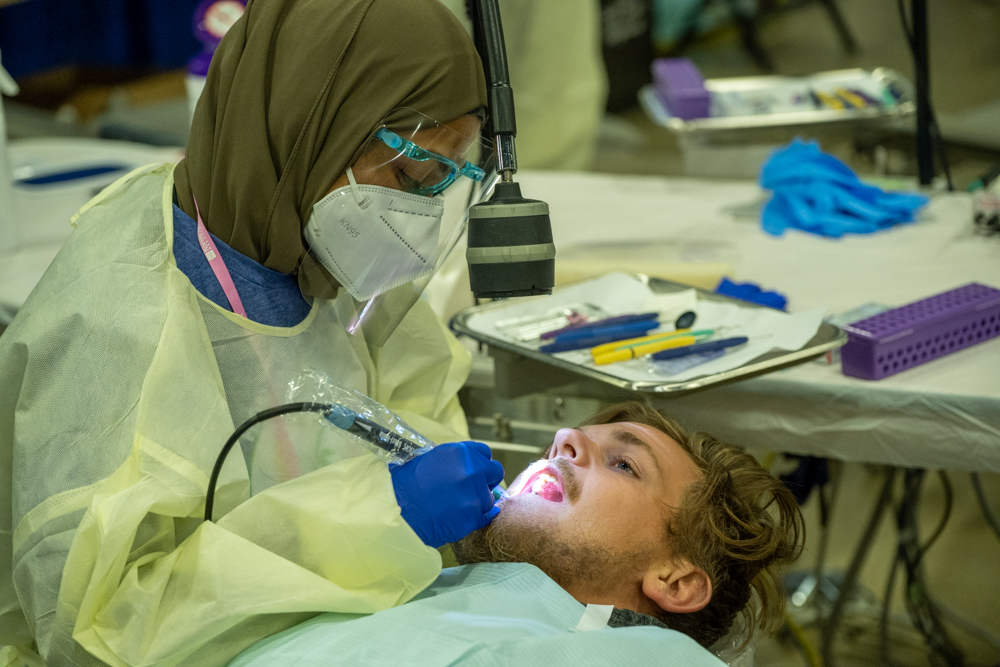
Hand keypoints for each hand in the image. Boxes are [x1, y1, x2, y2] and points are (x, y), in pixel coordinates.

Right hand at [390, 441, 504, 547]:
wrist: (397, 513)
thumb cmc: (405, 486)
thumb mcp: (427, 460)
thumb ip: (452, 460)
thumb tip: (466, 464)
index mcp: (458, 452)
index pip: (485, 452)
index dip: (480, 462)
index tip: (476, 470)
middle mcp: (470, 469)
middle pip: (495, 471)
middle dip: (486, 479)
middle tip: (471, 488)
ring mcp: (474, 493)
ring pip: (489, 496)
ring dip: (478, 501)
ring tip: (456, 506)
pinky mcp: (474, 515)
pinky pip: (486, 515)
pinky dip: (477, 517)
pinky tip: (462, 517)